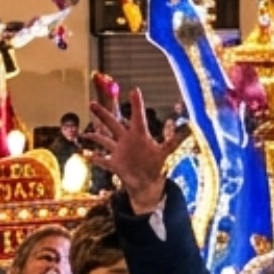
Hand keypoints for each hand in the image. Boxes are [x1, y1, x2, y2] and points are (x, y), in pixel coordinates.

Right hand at [88, 88, 174, 212]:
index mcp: (139, 135)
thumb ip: (173, 141)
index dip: (136, 104)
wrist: (148, 184)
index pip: (137, 116)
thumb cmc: (157, 166)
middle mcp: (127, 140)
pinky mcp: (114, 164)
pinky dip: (94, 158)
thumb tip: (189, 130)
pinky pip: (102, 160)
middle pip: (113, 124)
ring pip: (104, 140)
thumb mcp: (165, 154)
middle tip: (93, 103)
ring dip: (94, 136)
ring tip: (85, 132)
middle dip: (103, 114)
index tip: (135, 90)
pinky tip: (85, 154)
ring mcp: (119, 151)